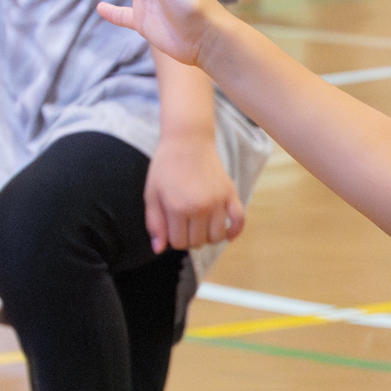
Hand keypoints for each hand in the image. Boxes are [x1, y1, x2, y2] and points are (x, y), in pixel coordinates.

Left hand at [144, 133, 242, 251]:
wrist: (188, 140)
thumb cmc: (166, 166)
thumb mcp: (151, 193)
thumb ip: (154, 222)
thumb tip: (158, 249)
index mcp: (177, 207)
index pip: (179, 242)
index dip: (173, 239)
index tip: (171, 228)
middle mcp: (200, 207)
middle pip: (198, 242)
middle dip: (189, 238)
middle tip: (183, 224)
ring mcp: (218, 201)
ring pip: (217, 237)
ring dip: (208, 237)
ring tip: (200, 226)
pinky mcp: (231, 194)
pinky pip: (239, 221)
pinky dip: (234, 232)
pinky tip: (227, 235)